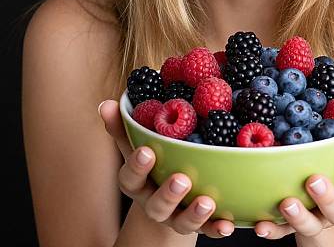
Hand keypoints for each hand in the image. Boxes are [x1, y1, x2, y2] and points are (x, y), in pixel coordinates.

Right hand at [98, 100, 235, 237]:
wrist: (165, 201)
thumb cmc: (151, 164)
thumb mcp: (135, 146)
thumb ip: (122, 127)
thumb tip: (106, 104)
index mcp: (138, 183)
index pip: (131, 178)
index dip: (137, 167)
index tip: (147, 152)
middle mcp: (154, 203)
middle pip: (157, 204)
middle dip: (169, 193)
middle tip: (181, 179)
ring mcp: (176, 216)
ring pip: (182, 221)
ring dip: (194, 214)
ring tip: (207, 202)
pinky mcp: (197, 225)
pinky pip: (207, 229)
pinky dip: (217, 228)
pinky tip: (227, 224)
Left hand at [253, 105, 333, 239]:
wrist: (326, 209)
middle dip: (327, 196)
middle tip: (313, 180)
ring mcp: (316, 220)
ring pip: (311, 224)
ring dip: (299, 216)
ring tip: (286, 202)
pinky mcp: (292, 229)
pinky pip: (282, 233)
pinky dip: (271, 230)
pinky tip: (260, 224)